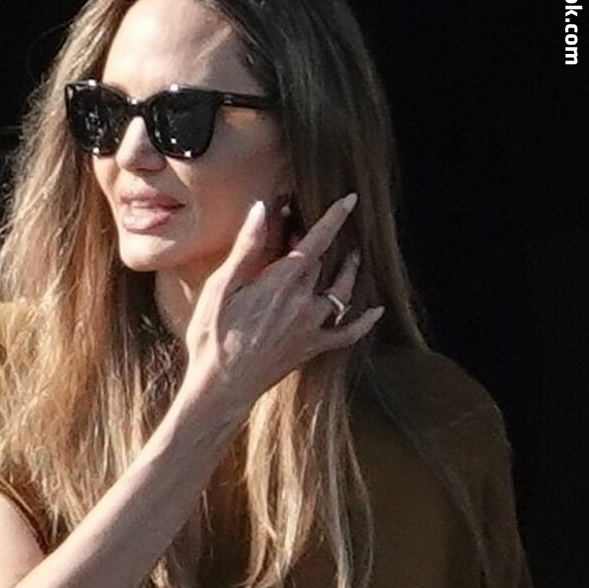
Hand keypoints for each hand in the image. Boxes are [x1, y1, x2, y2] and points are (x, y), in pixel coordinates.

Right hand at [182, 193, 383, 414]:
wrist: (221, 387)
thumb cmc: (213, 337)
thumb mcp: (221, 288)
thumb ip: (245, 248)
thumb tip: (261, 209)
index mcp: (280, 281)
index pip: (316, 241)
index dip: (334, 218)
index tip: (350, 200)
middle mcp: (303, 301)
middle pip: (322, 262)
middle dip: (320, 243)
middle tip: (307, 233)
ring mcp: (311, 326)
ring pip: (341, 292)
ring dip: (349, 272)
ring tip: (353, 258)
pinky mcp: (311, 348)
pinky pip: (346, 334)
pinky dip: (363, 322)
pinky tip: (375, 312)